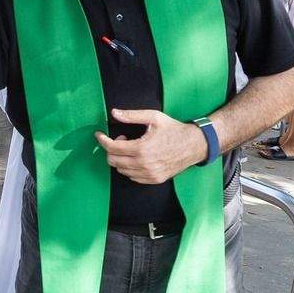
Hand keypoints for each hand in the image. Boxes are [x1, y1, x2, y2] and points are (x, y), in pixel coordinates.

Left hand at [94, 109, 210, 184]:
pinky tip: (137, 157)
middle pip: (113, 161)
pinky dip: (130, 168)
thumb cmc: (174, 130)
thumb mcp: (153, 117)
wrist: (194, 145)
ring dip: (121, 159)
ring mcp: (150, 174)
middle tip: (122, 139)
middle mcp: (144, 164)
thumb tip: (114, 113)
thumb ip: (132, 115)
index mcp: (142, 148)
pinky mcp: (155, 179)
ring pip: (121, 170)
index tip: (99, 135)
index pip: (112, 148)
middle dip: (111, 149)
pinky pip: (133, 177)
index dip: (103, 140)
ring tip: (132, 147)